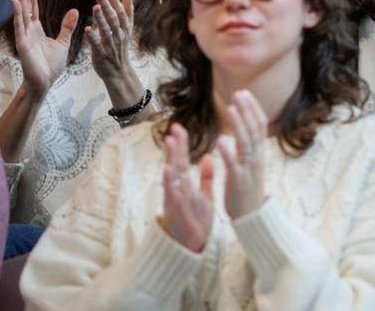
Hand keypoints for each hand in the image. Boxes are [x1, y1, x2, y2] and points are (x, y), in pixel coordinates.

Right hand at [11, 0, 77, 93]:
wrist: (45, 81)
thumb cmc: (52, 64)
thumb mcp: (63, 42)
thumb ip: (67, 26)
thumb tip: (74, 10)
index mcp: (37, 29)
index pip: (34, 7)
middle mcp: (29, 30)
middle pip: (26, 6)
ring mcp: (24, 36)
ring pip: (22, 13)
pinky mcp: (23, 44)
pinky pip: (20, 27)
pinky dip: (18, 14)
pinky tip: (16, 2)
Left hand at [85, 0, 134, 81]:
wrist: (119, 72)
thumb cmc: (120, 47)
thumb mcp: (126, 29)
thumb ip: (127, 11)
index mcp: (125, 29)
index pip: (122, 14)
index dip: (116, 3)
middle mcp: (120, 36)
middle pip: (114, 20)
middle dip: (108, 8)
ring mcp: (111, 46)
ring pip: (107, 31)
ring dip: (101, 20)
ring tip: (95, 8)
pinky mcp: (102, 55)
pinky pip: (97, 46)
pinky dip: (93, 38)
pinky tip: (87, 29)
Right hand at [161, 123, 213, 252]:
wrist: (192, 246)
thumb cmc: (196, 219)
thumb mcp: (204, 195)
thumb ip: (205, 177)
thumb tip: (206, 157)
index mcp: (184, 185)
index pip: (182, 160)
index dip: (181, 144)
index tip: (180, 127)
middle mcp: (176, 190)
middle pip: (175, 164)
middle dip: (175, 147)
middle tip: (174, 128)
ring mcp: (174, 199)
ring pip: (171, 176)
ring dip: (171, 159)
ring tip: (171, 143)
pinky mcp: (175, 211)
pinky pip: (172, 195)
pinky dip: (170, 183)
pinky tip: (168, 170)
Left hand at [217, 90, 266, 219]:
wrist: (252, 217)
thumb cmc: (248, 190)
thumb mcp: (253, 165)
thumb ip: (251, 147)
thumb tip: (248, 128)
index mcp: (259, 153)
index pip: (260, 126)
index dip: (253, 108)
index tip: (244, 93)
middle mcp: (257, 158)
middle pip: (255, 129)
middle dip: (247, 110)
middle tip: (239, 93)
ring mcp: (249, 169)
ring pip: (246, 143)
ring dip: (239, 124)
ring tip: (231, 108)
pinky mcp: (238, 182)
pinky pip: (233, 165)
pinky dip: (228, 152)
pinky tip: (220, 140)